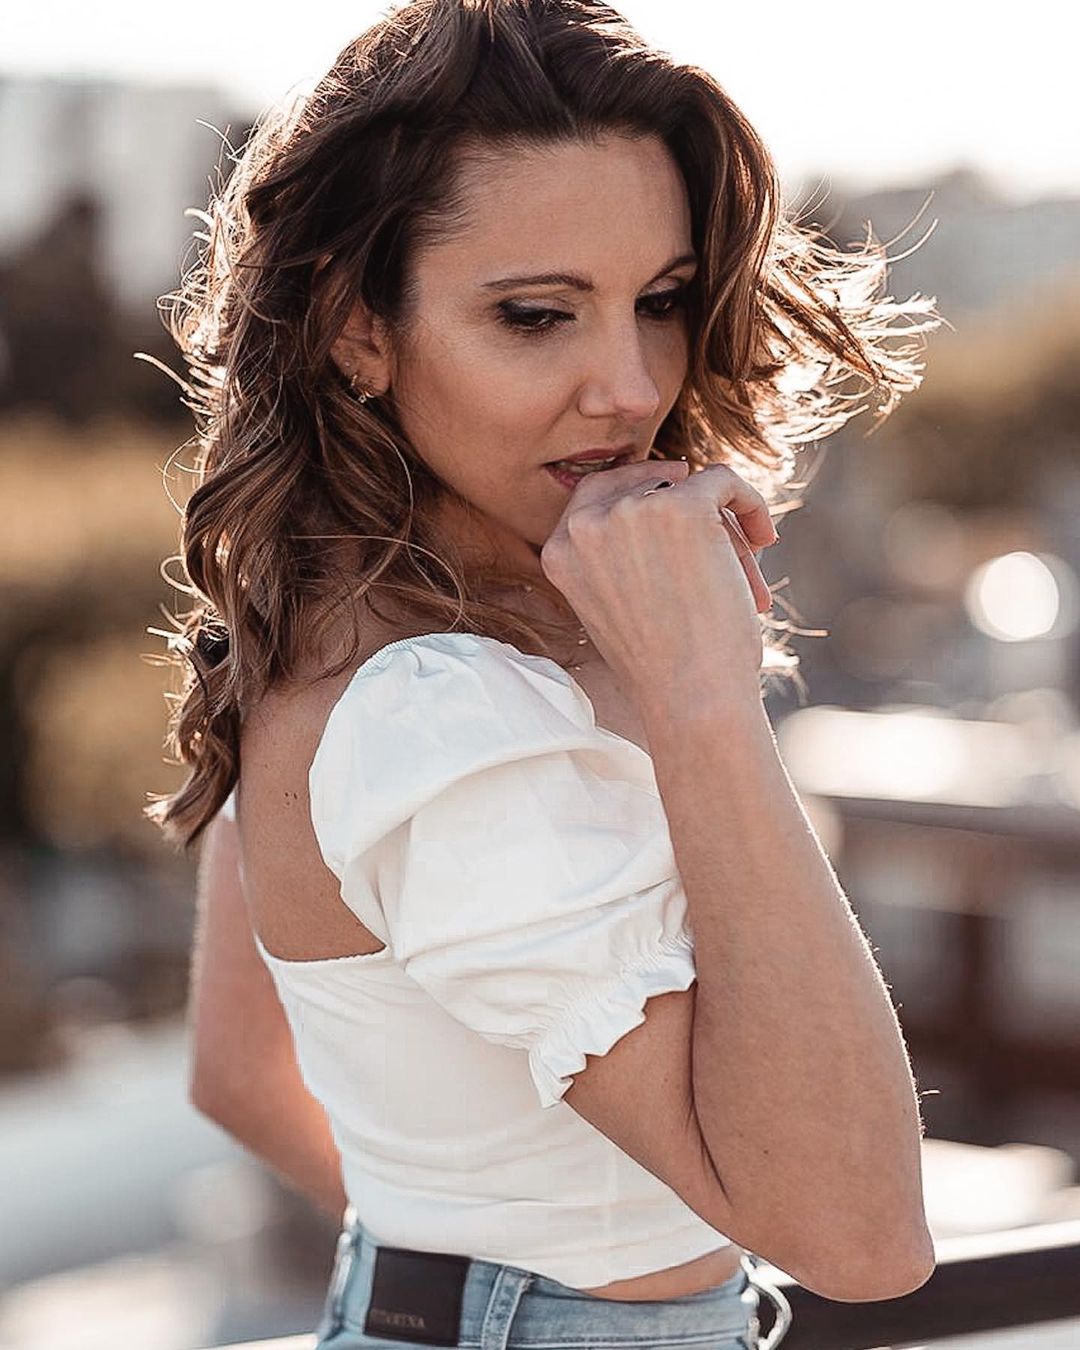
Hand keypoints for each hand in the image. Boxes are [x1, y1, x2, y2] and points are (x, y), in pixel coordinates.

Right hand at [540, 458, 778, 708]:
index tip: (675, 501)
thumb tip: (670, 492)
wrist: (690, 699)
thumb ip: (619, 555)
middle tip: (723, 551)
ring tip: (745, 582)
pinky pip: (724, 480)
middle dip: (687, 515)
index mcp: (558, 550)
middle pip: (647, 487)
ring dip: (723, 530)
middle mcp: (586, 524)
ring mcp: (632, 510)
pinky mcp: (683, 505)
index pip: (595, 492)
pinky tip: (764, 539)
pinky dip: (751, 503)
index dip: (640, 491)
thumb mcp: (614, 606)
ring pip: (691, 489)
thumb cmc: (663, 669)